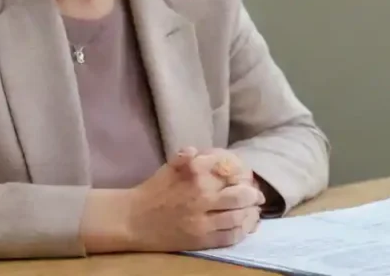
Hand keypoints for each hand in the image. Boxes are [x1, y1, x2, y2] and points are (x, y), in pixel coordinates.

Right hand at [125, 149, 264, 251]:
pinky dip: (242, 231)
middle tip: (256, 196)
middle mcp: (202, 195)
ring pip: (239, 216)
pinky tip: (245, 227)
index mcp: (195, 173)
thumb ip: (190, 156)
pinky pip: (230, 236)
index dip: (243, 173)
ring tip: (253, 211)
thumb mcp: (171, 166)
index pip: (232, 170)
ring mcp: (203, 219)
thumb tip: (201, 152)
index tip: (247, 176)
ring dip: (251, 214)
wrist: (133, 219)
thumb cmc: (155, 190)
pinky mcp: (201, 239)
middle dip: (253, 194)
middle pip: (242, 194)